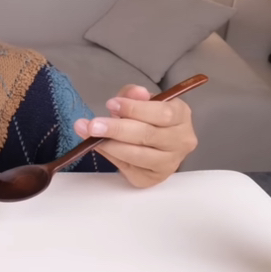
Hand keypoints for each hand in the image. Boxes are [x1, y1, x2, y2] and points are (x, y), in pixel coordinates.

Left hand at [73, 85, 196, 187]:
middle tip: (93, 124)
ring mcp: (169, 163)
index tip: (110, 104)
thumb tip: (134, 92)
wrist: (153, 143)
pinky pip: (128, 167)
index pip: (163, 113)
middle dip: (117, 129)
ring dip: (110, 145)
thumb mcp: (142, 100)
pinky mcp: (153, 178)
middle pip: (148, 135)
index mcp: (181, 116)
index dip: (134, 109)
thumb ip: (135, 95)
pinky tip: (96, 145)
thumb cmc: (148, 118)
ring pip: (138, 155)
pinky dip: (109, 155)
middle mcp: (181, 141)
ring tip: (88, 133)